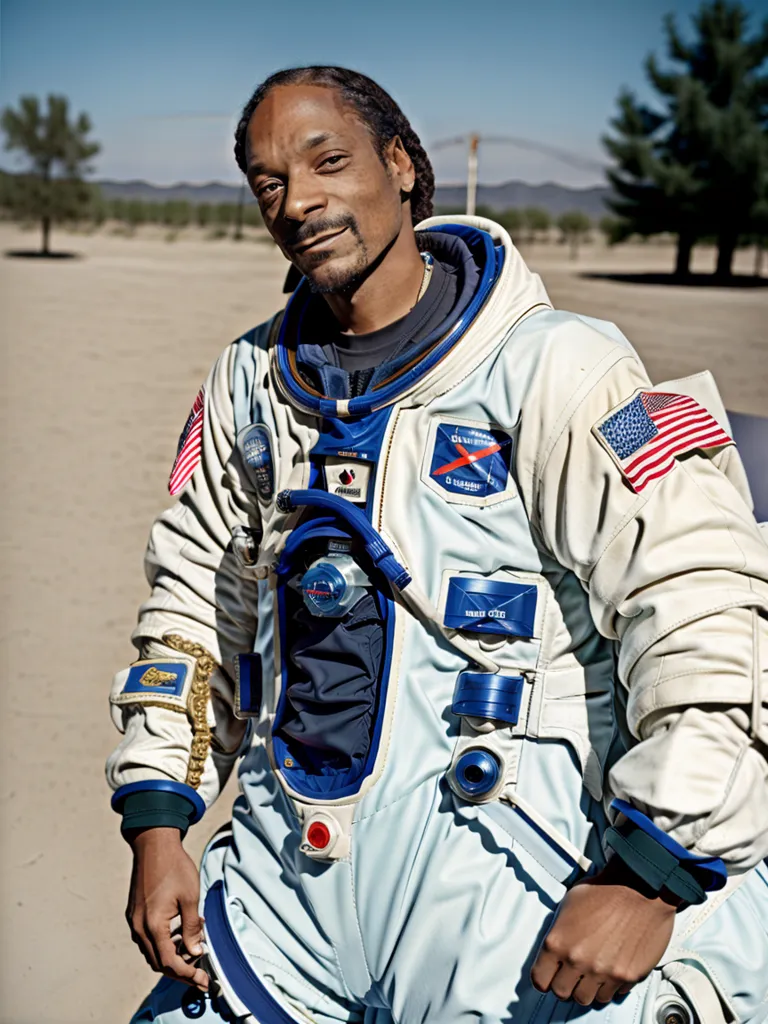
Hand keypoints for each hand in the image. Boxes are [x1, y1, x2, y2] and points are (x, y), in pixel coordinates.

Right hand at [126, 827, 208, 990]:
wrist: (153, 844)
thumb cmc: (174, 867)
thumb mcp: (190, 897)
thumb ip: (192, 928)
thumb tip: (196, 952)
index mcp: (153, 924)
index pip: (168, 962)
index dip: (186, 974)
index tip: (202, 980)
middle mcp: (139, 927)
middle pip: (158, 962)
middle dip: (180, 969)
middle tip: (200, 972)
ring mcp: (134, 921)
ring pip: (152, 952)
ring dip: (172, 956)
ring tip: (194, 945)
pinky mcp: (134, 915)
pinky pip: (148, 939)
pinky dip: (164, 943)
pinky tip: (181, 932)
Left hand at [530, 858, 676, 1004]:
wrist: (639, 887)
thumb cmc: (606, 889)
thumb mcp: (569, 903)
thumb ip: (559, 930)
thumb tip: (557, 946)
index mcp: (558, 942)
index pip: (540, 979)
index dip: (543, 978)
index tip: (548, 977)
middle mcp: (578, 960)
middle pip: (562, 993)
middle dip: (565, 984)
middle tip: (572, 974)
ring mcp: (603, 972)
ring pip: (587, 999)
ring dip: (588, 988)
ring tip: (593, 972)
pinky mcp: (626, 976)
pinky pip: (612, 994)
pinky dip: (610, 986)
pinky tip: (611, 969)